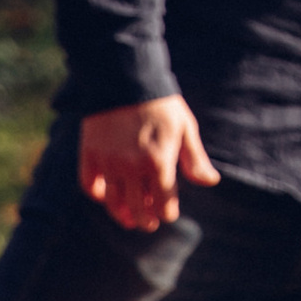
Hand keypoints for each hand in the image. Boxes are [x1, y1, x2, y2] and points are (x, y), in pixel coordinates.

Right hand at [78, 94, 220, 234]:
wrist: (125, 78)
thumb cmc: (161, 104)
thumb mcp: (185, 128)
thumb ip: (195, 159)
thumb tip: (211, 182)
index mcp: (159, 163)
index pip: (164, 203)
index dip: (167, 212)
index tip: (167, 213)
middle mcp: (132, 168)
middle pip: (138, 209)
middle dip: (146, 219)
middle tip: (148, 222)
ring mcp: (108, 162)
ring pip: (113, 202)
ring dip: (122, 214)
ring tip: (128, 218)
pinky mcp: (89, 154)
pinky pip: (90, 185)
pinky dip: (97, 194)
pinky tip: (105, 195)